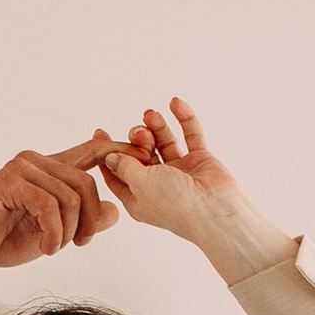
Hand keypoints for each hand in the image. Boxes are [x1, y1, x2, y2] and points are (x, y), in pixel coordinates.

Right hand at [0, 138, 123, 275]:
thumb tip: (116, 212)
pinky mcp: (10, 182)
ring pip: (72, 196)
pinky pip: (50, 206)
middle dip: (91, 220)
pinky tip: (43, 248)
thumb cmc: (1, 240)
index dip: (121, 153)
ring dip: (69, 232)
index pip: (93, 152)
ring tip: (53, 248)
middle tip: (81, 244)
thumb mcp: (53, 234)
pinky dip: (53, 234)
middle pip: (88, 183)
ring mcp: (22, 168)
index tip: (146, 159)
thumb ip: (83, 222)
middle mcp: (36, 161)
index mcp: (48, 168)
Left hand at [94, 97, 239, 238]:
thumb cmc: (176, 205)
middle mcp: (157, 185)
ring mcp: (179, 173)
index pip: (117, 173)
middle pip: (140, 155)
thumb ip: (124, 166)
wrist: (215, 210)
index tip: (100, 133)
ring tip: (151, 115)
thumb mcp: (139, 183)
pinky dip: (184, 119)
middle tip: (139, 132)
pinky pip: (190, 136)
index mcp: (138, 198)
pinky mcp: (199, 161)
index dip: (107, 154)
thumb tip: (108, 157)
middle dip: (137, 139)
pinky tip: (175, 103)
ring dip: (156, 127)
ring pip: (164, 144)